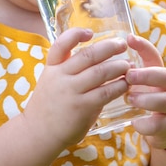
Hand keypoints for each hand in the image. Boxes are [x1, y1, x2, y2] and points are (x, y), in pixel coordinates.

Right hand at [22, 28, 130, 148]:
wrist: (37, 133)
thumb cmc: (49, 105)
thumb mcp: (51, 80)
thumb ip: (68, 68)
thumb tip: (97, 55)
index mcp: (52, 67)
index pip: (62, 44)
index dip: (76, 34)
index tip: (90, 32)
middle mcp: (60, 76)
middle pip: (88, 55)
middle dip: (109, 47)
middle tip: (122, 44)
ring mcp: (71, 92)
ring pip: (100, 72)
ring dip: (118, 66)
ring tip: (127, 65)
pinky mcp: (82, 107)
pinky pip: (105, 92)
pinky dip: (118, 86)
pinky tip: (125, 84)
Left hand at [125, 34, 165, 150]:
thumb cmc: (151, 99)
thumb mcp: (144, 84)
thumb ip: (130, 73)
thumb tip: (102, 56)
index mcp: (159, 74)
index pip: (155, 55)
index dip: (144, 46)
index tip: (129, 38)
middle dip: (148, 75)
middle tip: (129, 75)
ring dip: (147, 99)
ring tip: (130, 99)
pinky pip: (161, 124)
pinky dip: (147, 124)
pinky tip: (135, 123)